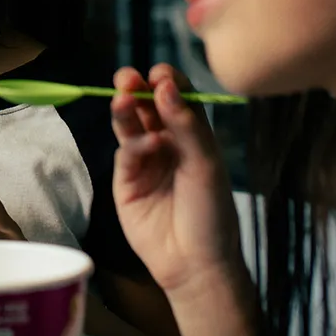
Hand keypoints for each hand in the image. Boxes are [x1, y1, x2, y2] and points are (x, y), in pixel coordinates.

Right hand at [110, 64, 244, 298]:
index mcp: (193, 136)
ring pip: (130, 126)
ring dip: (125, 109)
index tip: (160, 72)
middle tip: (129, 77)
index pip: (177, 99)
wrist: (195, 263)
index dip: (167, 82)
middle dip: (137, 90)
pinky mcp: (126, 181)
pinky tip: (148, 145)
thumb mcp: (206, 164)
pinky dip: (134, 144)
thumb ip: (186, 124)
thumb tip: (164, 86)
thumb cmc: (212, 212)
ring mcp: (145, 162)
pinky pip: (125, 153)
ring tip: (123, 96)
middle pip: (147, 107)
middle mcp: (168, 144)